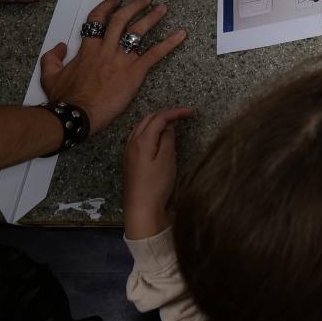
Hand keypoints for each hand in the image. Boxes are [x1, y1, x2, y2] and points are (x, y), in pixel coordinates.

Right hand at [40, 0, 186, 133]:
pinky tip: (181, 34)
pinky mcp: (135, 72)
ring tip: (163, 8)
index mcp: (88, 48)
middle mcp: (106, 49)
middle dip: (135, 6)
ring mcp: (121, 59)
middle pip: (121, 19)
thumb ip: (53, 57)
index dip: (107, 7)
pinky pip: (155, 54)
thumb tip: (60, 46)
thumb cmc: (65, 98)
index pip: (97, 19)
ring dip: (152, 17)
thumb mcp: (51, 75)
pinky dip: (170, 43)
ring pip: (138, 31)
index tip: (116, 1)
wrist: (77, 114)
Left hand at [124, 107, 193, 239]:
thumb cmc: (156, 185)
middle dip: (166, 114)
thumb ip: (167, 139)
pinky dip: (150, 131)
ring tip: (173, 123)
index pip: (159, 118)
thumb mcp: (167, 160)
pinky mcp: (130, 160)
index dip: (176, 112)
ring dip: (157, 121)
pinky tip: (158, 137)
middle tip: (184, 116)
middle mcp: (132, 142)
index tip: (192, 112)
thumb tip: (168, 127)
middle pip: (148, 119)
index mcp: (142, 140)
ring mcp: (129, 151)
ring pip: (142, 127)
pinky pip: (139, 136)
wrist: (141, 208)